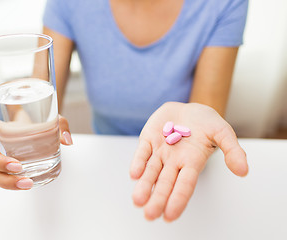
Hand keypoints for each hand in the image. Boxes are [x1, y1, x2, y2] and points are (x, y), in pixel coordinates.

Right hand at [0, 115, 72, 189]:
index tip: (18, 165)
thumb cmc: (33, 119)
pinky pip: (3, 180)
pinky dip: (13, 184)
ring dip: (8, 185)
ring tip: (29, 184)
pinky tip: (30, 184)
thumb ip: (60, 125)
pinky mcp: (4, 169)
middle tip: (26, 181)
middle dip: (4, 179)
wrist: (29, 121)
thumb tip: (68, 141)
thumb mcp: (47, 117)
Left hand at [130, 102, 247, 221]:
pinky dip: (138, 162)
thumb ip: (233, 150)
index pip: (185, 185)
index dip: (178, 199)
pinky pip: (142, 152)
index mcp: (192, 162)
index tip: (170, 216)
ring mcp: (160, 151)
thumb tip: (243, 171)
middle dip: (157, 199)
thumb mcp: (223, 132)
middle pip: (165, 183)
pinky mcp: (148, 139)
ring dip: (144, 185)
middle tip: (150, 215)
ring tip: (138, 200)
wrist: (189, 108)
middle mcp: (174, 161)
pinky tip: (134, 173)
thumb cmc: (206, 123)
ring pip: (150, 171)